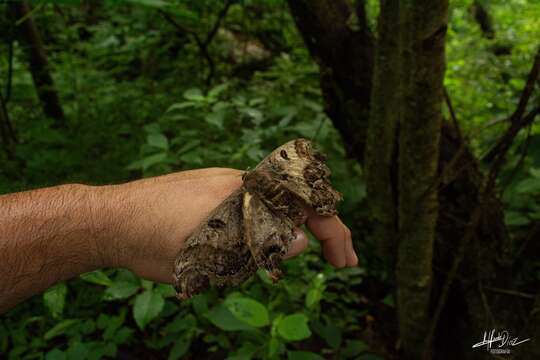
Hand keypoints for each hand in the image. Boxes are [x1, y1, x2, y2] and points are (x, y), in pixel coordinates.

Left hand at [102, 168, 357, 283]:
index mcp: (243, 193)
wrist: (108, 220)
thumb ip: (258, 246)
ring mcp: (225, 185)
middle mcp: (239, 183)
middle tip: (342, 258)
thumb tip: (304, 240)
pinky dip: (275, 223)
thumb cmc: (152, 240)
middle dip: (326, 229)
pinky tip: (269, 242)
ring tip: (309, 253)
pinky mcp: (212, 191)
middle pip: (298, 201)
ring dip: (299, 228)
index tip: (346, 260)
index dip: (334, 232)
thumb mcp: (209, 253)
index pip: (304, 206)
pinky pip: (255, 205)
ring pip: (277, 205)